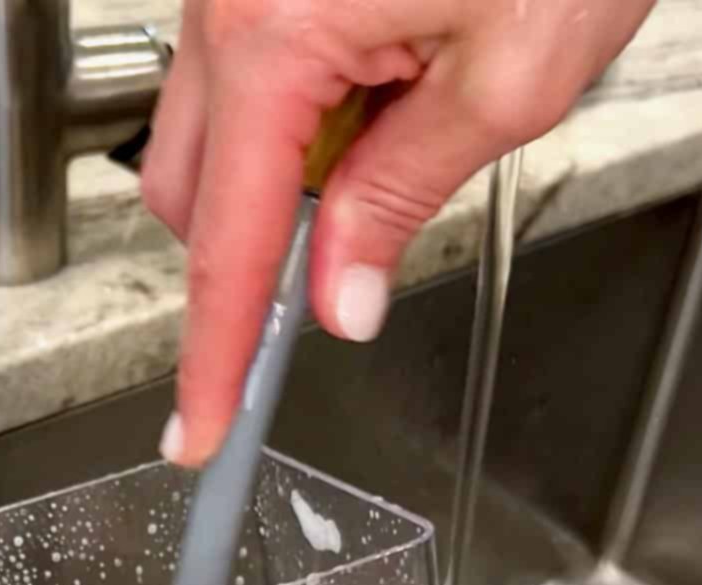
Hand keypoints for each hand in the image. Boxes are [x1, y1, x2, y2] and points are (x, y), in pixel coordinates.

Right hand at [143, 0, 654, 465]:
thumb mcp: (509, 74)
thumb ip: (402, 195)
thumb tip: (341, 295)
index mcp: (274, 33)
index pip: (229, 248)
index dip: (217, 355)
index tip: (200, 429)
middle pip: (192, 196)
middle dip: (256, 246)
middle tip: (357, 238)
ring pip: (210, 136)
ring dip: (283, 174)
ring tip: (400, 112)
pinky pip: (241, 76)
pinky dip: (298, 113)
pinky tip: (383, 69)